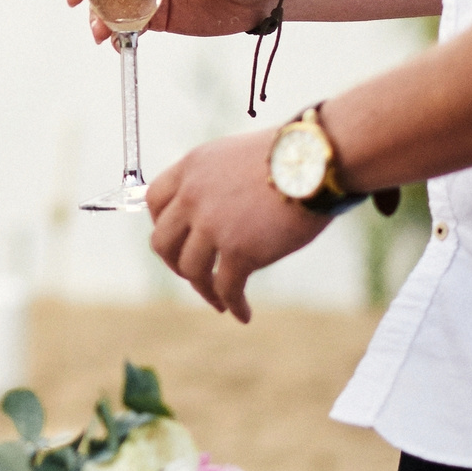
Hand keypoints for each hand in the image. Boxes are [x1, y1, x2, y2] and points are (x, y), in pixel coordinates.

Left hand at [142, 130, 331, 322]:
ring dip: (204, 290)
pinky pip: (226, 288)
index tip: (178, 240)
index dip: (162, 225)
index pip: (155, 201)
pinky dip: (232, 305)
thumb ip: (214, 182)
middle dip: (175, 263)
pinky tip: (242, 313)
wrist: (316, 160)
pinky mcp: (239, 250)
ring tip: (219, 300)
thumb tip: (212, 213)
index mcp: (191, 168)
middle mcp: (193, 196)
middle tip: (194, 274)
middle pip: (163, 241)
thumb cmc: (289, 157)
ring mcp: (212, 225)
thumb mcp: (235, 157)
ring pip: (191, 269)